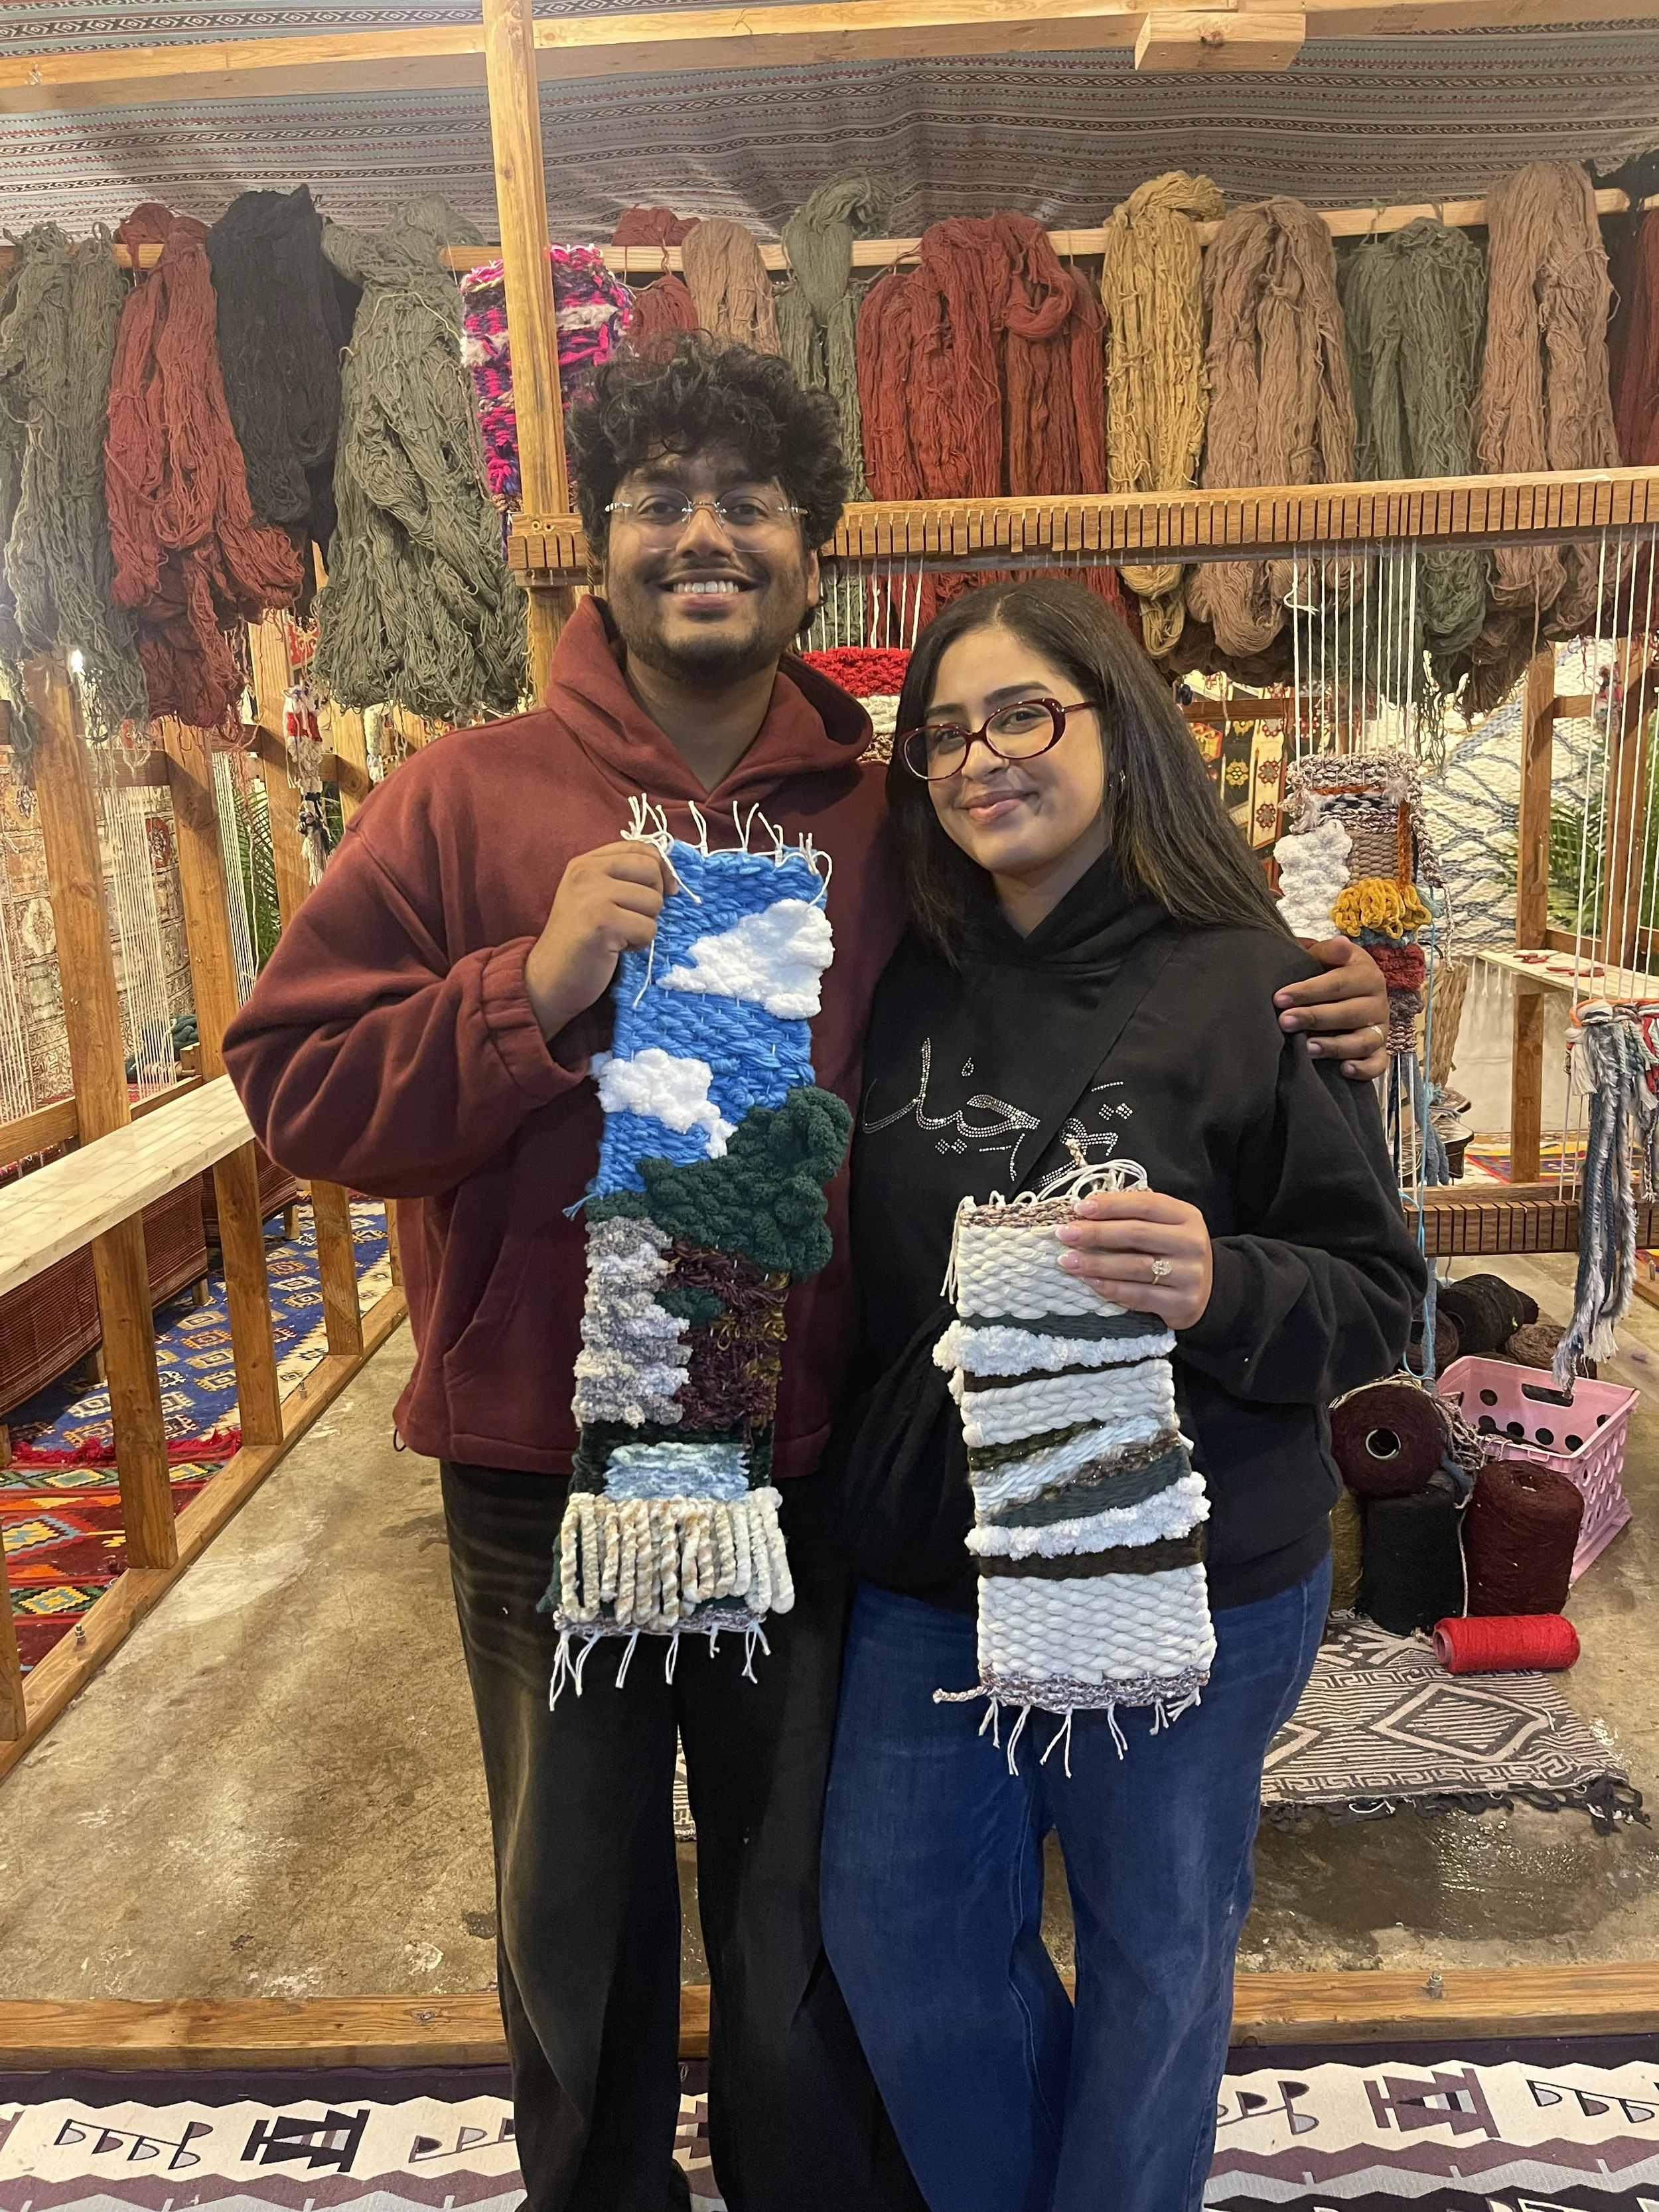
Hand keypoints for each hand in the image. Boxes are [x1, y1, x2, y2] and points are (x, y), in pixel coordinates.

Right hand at [524, 841, 675, 1037]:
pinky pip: (648, 928)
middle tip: (633, 918)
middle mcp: (586, 872)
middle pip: (651, 870)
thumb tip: (670, 876)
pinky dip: (640, 944)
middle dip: (654, 899)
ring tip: (620, 935)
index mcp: (586, 863)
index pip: (641, 848)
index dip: (662, 868)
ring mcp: (593, 896)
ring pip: (654, 902)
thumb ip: (623, 878)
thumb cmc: (579, 940)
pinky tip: (616, 948)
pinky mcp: (602, 923)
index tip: (664, 891)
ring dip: (645, 925)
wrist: (549, 978)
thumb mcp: (595, 896)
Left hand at [1054, 1189, 1213, 1329]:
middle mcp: (1192, 1243)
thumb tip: (1086, 1211)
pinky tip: (1088, 1282)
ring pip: (1134, 1266)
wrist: (1209, 1291)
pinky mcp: (1181, 1303)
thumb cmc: (1173, 1251)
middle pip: (1137, 1234)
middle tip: (1065, 1234)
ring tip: (1067, 1260)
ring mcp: (1190, 1275)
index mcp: (1187, 1216)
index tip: (1080, 1208)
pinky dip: (1109, 1288)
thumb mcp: (1165, 1226)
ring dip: (1096, 1263)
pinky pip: (1137, 1295)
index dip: (1111, 1205)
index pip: (1146, 1205)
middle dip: (1096, 1233)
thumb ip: (1134, 1215)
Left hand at [1274, 937, 1388, 1080]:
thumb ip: (1328, 952)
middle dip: (1315, 1018)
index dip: (1308, 991)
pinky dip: (1364, 1069)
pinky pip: (1378, 1064)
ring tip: (1308, 1048)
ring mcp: (1380, 1028)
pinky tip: (1344, 1070)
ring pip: (1364, 1041)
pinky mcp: (1379, 1050)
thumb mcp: (1327, 957)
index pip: (1338, 984)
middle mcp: (1378, 1002)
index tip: (1279, 998)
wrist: (1349, 990)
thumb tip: (1340, 944)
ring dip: (1336, 1046)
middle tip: (1284, 1022)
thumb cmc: (1330, 972)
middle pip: (1349, 1013)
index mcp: (1366, 975)